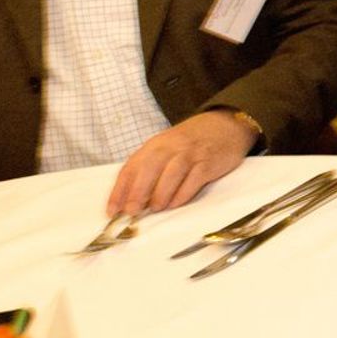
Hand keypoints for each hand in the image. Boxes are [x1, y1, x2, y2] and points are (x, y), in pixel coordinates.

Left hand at [106, 109, 257, 215]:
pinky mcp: (208, 163)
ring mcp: (190, 154)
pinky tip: (175, 204)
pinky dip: (183, 193)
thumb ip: (149, 171)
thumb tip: (132, 201)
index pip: (131, 167)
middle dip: (138, 191)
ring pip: (171, 173)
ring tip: (156, 208)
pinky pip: (193, 179)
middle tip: (133, 211)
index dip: (120, 190)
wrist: (223, 126)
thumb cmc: (190, 144)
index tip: (113, 210)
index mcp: (154, 145)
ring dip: (161, 193)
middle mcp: (170, 147)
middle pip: (150, 168)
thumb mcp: (165, 150)